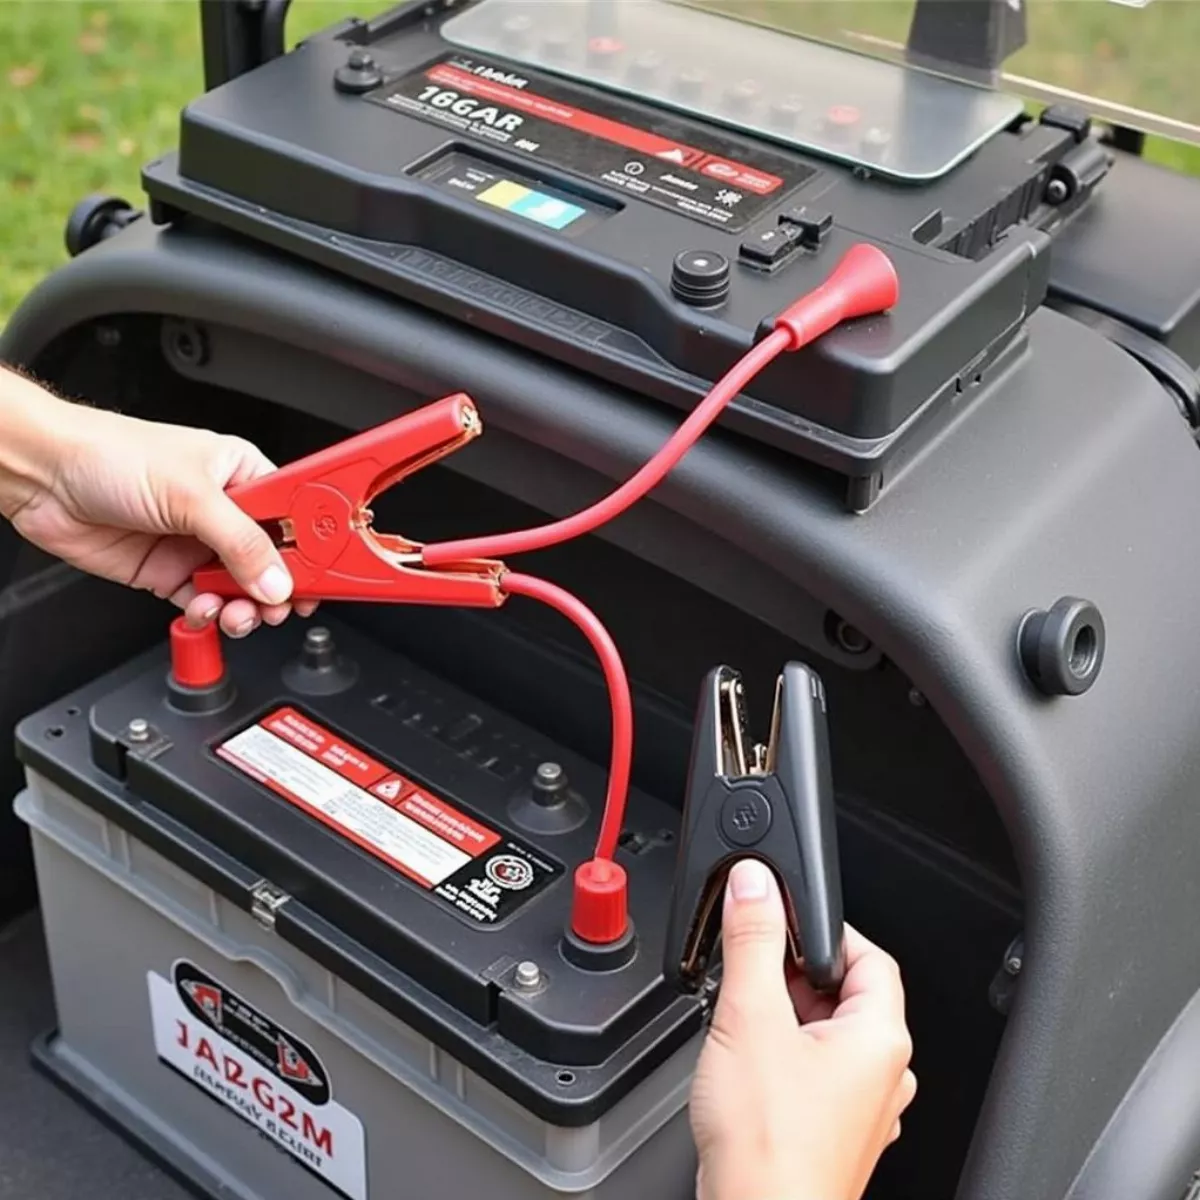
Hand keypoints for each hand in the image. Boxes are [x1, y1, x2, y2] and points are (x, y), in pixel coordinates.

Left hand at [0, 372, 313, 635]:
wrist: (43, 476)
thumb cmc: (110, 454)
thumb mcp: (191, 495)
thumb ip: (240, 543)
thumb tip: (277, 581)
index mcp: (242, 475)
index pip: (294, 517)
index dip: (310, 549)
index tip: (320, 578)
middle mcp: (224, 510)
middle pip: (271, 561)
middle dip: (276, 588)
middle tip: (277, 606)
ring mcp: (196, 543)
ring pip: (239, 589)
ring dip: (241, 608)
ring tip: (235, 613)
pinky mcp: (168, 572)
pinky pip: (203, 603)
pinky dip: (207, 614)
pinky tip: (202, 610)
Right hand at [689, 859, 915, 1199]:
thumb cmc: (769, 1148)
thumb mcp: (751, 1017)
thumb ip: (754, 940)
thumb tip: (758, 886)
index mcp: (880, 1039)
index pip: (869, 954)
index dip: (823, 930)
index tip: (781, 921)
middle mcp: (883, 1075)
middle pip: (844, 994)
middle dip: (792, 976)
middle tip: (750, 976)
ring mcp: (860, 1111)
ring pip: (825, 1036)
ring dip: (784, 1019)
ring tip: (742, 1025)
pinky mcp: (831, 1135)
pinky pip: (813, 1075)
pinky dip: (781, 1059)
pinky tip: (745, 1069)